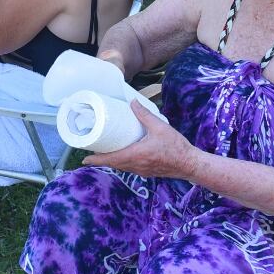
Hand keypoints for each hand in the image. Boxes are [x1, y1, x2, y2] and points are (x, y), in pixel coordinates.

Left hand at [83, 101, 197, 178]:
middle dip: (101, 158)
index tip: (84, 158)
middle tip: (92, 149)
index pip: (110, 159)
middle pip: (113, 164)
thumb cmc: (175, 146)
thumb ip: (144, 114)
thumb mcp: (159, 126)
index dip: (96, 160)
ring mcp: (141, 171)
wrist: (190, 164)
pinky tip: (124, 154)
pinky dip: (122, 162)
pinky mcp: (147, 172)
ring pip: (121, 167)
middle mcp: (135, 166)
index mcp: (135, 155)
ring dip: (112, 160)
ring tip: (105, 151)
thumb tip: (132, 102)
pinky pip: (129, 168)